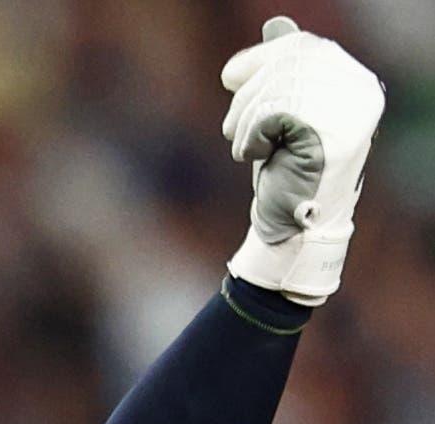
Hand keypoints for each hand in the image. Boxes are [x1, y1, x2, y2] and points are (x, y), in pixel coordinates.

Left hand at [221, 16, 384, 305]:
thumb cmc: (286, 171)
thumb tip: (277, 24)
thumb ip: (285, 70)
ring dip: (243, 121)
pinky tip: (259, 158)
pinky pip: (270, 114)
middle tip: (234, 128)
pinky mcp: (327, 137)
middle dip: (246, 93)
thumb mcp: (281, 114)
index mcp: (358, 85)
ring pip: (275, 89)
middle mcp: (362, 95)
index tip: (231, 80)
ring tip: (250, 149)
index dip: (260, 59)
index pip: (305, 47)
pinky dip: (249, 136)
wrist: (291, 229)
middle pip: (287, 64)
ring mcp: (349, 115)